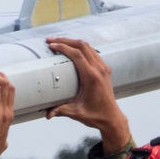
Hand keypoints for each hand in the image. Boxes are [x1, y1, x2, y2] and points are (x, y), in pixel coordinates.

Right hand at [45, 37, 129, 152]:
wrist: (111, 118)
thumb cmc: (96, 115)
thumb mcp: (76, 113)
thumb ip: (61, 111)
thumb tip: (47, 114)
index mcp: (92, 77)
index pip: (77, 55)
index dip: (63, 47)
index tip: (52, 46)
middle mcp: (99, 69)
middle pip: (82, 45)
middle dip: (65, 40)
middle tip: (51, 40)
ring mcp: (103, 68)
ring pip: (88, 47)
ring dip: (73, 42)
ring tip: (60, 42)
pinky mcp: (105, 69)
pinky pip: (93, 52)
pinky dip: (82, 48)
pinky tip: (73, 49)